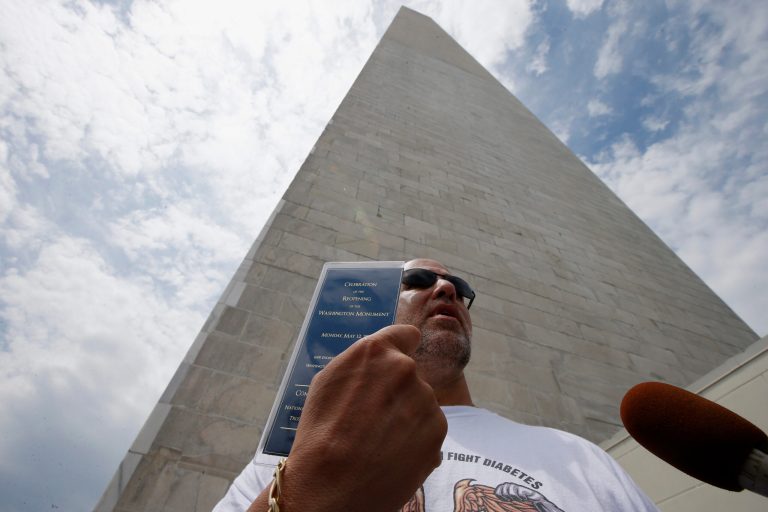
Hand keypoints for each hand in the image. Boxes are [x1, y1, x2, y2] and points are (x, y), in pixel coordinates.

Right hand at [250, 324, 446, 511]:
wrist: (330, 486)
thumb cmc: (320, 433)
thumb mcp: (327, 382)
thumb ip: (361, 364)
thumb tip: (380, 358)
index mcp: (377, 351)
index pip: (406, 334)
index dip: (400, 350)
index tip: (394, 366)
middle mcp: (406, 369)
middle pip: (411, 375)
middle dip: (397, 391)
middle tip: (373, 418)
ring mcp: (426, 400)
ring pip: (421, 403)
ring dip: (408, 417)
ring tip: (380, 441)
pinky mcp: (438, 431)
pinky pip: (429, 430)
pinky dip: (416, 441)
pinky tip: (392, 455)